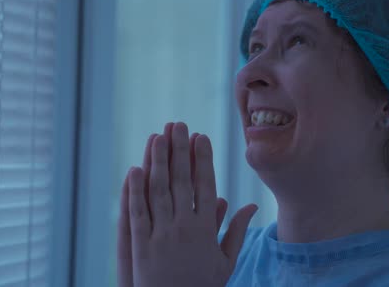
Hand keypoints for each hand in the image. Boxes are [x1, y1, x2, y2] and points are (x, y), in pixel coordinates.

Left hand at [117, 122, 257, 286]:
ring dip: (158, 161)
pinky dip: (135, 190)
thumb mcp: (226, 263)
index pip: (205, 186)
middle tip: (178, 124)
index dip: (203, 159)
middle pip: (181, 181)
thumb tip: (253, 206)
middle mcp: (183, 228)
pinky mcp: (139, 246)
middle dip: (179, 150)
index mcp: (206, 231)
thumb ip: (236, 231)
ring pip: (158, 191)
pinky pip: (136, 212)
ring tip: (158, 136)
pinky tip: (135, 169)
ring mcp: (160, 236)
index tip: (201, 137)